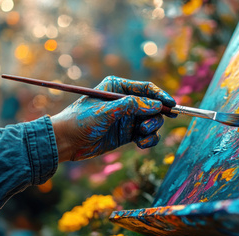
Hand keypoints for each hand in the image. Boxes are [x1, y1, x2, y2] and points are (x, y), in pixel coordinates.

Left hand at [50, 76, 176, 161]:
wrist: (66, 142)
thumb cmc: (81, 121)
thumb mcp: (106, 111)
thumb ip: (131, 106)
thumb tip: (155, 106)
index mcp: (118, 88)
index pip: (146, 88)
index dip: (161, 96)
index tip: (172, 106)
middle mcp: (125, 101)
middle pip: (153, 106)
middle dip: (155, 116)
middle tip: (146, 126)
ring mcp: (127, 118)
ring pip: (152, 121)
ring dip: (152, 129)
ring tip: (141, 136)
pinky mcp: (127, 134)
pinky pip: (147, 135)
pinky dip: (149, 140)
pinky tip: (141, 143)